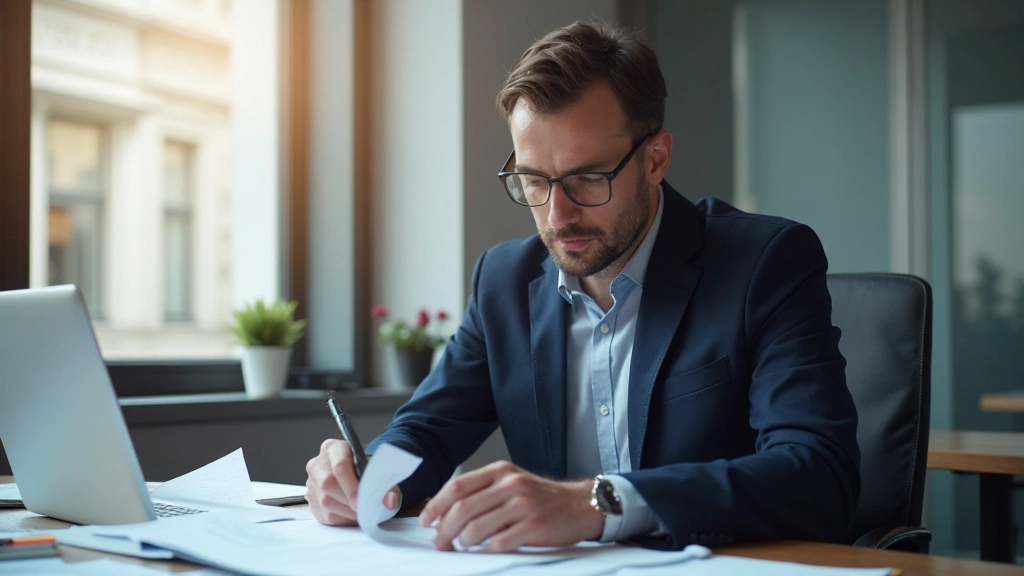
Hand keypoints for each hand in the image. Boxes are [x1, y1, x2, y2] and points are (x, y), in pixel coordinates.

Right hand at [305, 439, 399, 525]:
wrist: (356, 476)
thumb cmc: (366, 471)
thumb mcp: (379, 472)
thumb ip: (387, 485)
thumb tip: (389, 501)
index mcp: (334, 448)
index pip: (339, 464)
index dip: (351, 485)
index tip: (362, 500)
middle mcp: (317, 464)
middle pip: (327, 483)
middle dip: (347, 499)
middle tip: (363, 509)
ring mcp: (311, 483)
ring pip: (325, 501)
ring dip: (346, 512)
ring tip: (361, 512)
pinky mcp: (311, 501)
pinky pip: (324, 514)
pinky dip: (341, 519)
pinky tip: (352, 515)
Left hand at [418, 460, 603, 551]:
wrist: (581, 505)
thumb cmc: (541, 498)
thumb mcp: (512, 483)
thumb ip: (483, 492)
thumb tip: (445, 513)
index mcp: (500, 471)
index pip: (457, 486)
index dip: (436, 505)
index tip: (426, 521)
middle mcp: (510, 484)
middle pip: (462, 508)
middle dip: (444, 529)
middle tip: (440, 543)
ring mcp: (523, 505)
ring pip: (476, 527)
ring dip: (463, 542)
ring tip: (463, 547)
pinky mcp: (534, 526)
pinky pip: (499, 542)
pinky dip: (486, 550)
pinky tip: (484, 552)